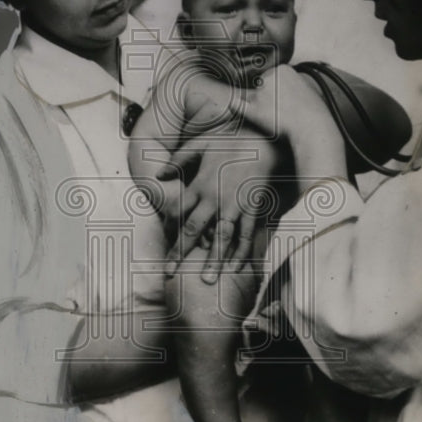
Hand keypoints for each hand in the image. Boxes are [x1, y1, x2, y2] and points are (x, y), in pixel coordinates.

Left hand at [158, 135, 281, 282]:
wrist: (262, 140)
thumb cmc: (228, 142)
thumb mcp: (199, 145)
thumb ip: (178, 160)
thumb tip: (159, 175)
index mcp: (199, 185)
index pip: (178, 212)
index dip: (167, 229)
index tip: (162, 242)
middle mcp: (214, 198)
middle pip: (194, 230)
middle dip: (181, 253)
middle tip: (170, 274)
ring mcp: (234, 205)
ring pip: (221, 237)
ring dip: (214, 260)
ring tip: (207, 280)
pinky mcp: (252, 208)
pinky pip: (246, 233)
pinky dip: (242, 251)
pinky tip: (236, 268)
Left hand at [236, 67, 346, 191]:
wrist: (313, 129)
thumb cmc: (314, 113)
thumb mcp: (307, 89)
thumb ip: (292, 84)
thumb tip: (284, 87)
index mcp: (283, 69)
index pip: (270, 78)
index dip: (274, 90)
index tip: (283, 101)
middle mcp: (269, 77)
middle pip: (259, 86)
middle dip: (265, 97)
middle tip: (280, 111)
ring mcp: (260, 93)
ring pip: (252, 98)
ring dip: (258, 107)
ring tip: (276, 118)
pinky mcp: (253, 109)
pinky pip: (237, 105)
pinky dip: (235, 107)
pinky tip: (234, 107)